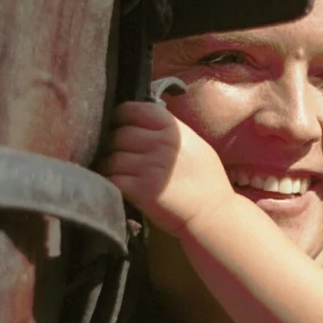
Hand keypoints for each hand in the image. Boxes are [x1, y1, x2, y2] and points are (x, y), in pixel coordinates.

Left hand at [103, 101, 237, 235]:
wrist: (212, 213)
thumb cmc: (205, 179)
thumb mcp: (193, 143)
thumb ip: (167, 129)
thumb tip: (141, 119)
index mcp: (172, 128)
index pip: (131, 110)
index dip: (120, 118)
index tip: (119, 128)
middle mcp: (160, 143)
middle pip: (117, 134)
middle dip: (113, 145)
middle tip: (118, 156)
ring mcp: (149, 166)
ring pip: (111, 157)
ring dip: (110, 165)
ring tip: (119, 173)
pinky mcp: (141, 189)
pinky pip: (112, 178)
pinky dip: (111, 181)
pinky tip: (120, 186)